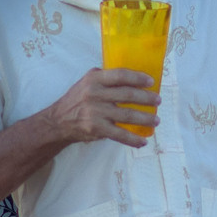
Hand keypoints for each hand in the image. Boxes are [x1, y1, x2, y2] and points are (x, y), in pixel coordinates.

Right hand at [42, 67, 160, 149]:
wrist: (58, 121)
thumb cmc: (77, 100)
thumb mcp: (87, 82)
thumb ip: (105, 78)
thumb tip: (132, 77)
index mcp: (94, 79)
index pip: (120, 75)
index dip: (138, 77)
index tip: (151, 81)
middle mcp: (95, 93)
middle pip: (127, 94)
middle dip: (146, 98)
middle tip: (158, 101)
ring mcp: (96, 112)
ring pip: (127, 114)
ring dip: (145, 118)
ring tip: (156, 120)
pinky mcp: (97, 128)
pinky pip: (120, 134)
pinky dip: (133, 139)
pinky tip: (143, 141)